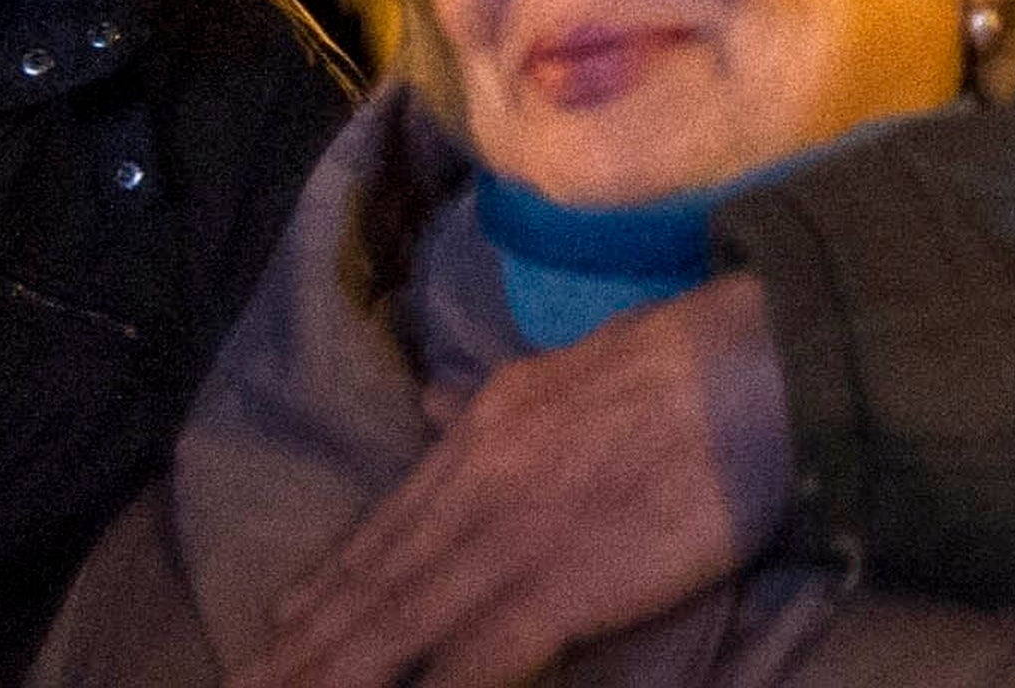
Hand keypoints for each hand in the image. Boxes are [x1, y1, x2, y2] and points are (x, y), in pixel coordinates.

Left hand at [231, 273, 790, 687]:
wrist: (768, 368)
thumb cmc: (696, 360)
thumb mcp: (575, 360)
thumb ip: (503, 393)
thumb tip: (440, 403)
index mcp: (490, 424)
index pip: (394, 519)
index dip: (333, 578)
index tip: (284, 620)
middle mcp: (480, 479)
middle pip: (375, 580)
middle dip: (307, 643)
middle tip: (246, 681)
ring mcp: (514, 534)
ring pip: (399, 622)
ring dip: (338, 672)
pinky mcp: (561, 584)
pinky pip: (477, 659)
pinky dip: (433, 687)